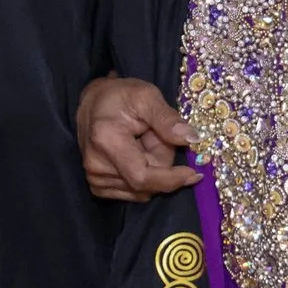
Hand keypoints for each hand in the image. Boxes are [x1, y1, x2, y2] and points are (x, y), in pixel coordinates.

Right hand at [77, 76, 200, 202]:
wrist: (93, 103)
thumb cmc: (120, 96)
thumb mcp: (147, 96)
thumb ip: (168, 119)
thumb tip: (192, 140)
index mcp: (107, 141)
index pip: (142, 177)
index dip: (171, 180)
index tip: (194, 174)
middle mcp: (96, 165)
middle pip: (147, 183)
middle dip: (161, 162)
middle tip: (155, 135)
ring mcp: (95, 179)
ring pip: (143, 189)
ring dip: (152, 169)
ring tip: (141, 142)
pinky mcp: (98, 187)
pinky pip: (134, 192)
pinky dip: (142, 176)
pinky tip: (135, 155)